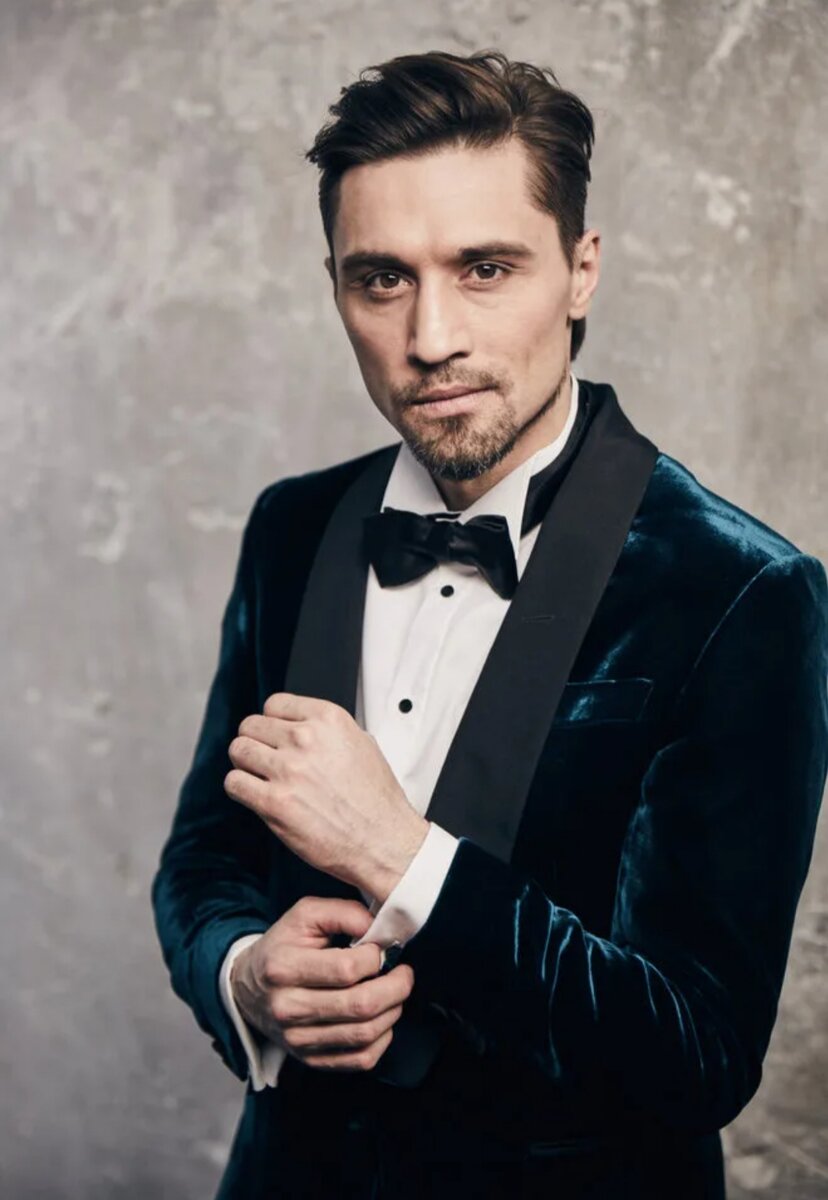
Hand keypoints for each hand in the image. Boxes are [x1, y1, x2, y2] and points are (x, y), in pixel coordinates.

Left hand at [224, 692, 429, 900]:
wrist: (383, 840)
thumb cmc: (376, 799)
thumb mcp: (362, 744)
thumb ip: (327, 731)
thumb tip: (302, 726)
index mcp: (328, 720)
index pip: (274, 704)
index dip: (272, 722)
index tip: (275, 736)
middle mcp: (305, 739)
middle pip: (251, 725)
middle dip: (255, 742)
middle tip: (265, 759)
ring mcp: (288, 770)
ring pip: (238, 750)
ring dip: (245, 764)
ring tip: (259, 776)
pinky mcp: (274, 803)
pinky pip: (234, 783)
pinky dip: (240, 788)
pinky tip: (255, 795)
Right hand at [230, 896, 414, 1071]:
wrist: (248, 989)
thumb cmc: (283, 946)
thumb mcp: (304, 915)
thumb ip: (343, 912)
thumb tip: (377, 927)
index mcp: (283, 968)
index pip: (347, 969)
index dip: (376, 958)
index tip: (383, 949)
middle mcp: (288, 1008)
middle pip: (360, 1006)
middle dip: (396, 987)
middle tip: (404, 973)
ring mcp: (298, 1040)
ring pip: (364, 1035)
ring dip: (393, 1011)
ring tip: (395, 992)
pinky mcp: (311, 1060)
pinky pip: (360, 1060)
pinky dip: (382, 1039)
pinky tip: (382, 1018)